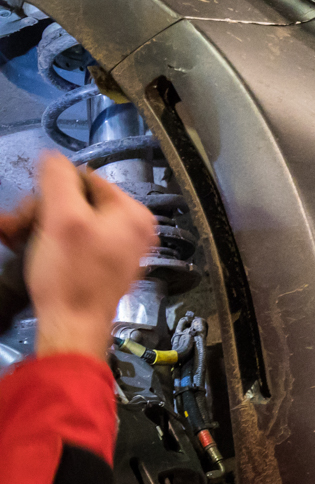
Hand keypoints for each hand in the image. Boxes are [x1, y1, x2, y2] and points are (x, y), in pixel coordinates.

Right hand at [25, 153, 154, 360]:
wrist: (72, 327)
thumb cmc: (70, 277)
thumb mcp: (61, 219)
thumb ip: (58, 180)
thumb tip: (52, 157)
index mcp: (133, 212)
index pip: (85, 179)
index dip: (49, 192)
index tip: (27, 211)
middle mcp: (133, 228)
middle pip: (75, 202)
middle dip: (39, 212)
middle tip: (15, 226)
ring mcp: (119, 248)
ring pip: (69, 221)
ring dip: (37, 226)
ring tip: (12, 237)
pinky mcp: (102, 266)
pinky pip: (72, 242)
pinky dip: (47, 242)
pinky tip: (23, 248)